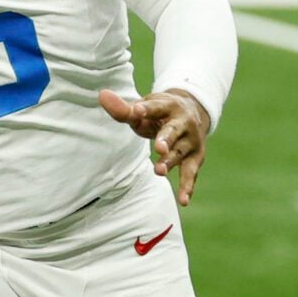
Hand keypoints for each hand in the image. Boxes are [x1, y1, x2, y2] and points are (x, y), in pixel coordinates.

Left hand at [98, 88, 209, 206]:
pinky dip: (188, 186)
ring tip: (159, 172)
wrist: (193, 111)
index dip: (145, 109)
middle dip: (166, 139)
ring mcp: (190, 141)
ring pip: (180, 153)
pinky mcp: (195, 157)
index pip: (155, 107)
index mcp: (167, 105)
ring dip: (170, 162)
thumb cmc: (159, 113)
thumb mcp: (143, 109)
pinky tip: (183, 200)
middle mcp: (183, 122)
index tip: (137, 110)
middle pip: (173, 130)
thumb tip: (102, 95)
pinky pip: (191, 173)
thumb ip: (123, 109)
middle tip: (159, 148)